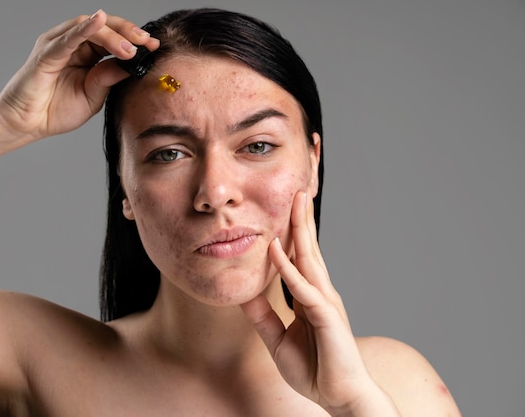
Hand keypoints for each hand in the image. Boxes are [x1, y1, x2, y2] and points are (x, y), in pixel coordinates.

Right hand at [0, 10, 158, 143]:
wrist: (28, 124)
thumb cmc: (56, 110)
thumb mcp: (94, 95)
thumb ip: (109, 78)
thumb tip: (132, 65)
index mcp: (86, 53)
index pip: (113, 38)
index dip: (134, 40)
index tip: (155, 46)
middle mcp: (72, 44)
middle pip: (104, 27)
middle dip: (128, 33)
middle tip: (147, 42)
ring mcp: (58, 45)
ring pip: (89, 29)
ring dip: (112, 35)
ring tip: (130, 47)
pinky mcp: (46, 53)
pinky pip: (68, 37)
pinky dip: (84, 28)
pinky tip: (99, 21)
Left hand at [241, 192, 399, 415]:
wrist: (340, 397)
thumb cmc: (315, 369)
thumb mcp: (277, 339)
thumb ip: (263, 316)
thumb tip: (244, 295)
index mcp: (310, 296)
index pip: (300, 257)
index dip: (292, 233)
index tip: (285, 209)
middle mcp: (320, 293)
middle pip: (308, 249)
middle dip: (301, 219)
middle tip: (297, 189)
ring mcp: (326, 302)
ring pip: (310, 259)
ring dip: (300, 230)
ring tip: (297, 202)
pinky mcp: (327, 317)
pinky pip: (303, 289)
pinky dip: (288, 269)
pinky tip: (276, 251)